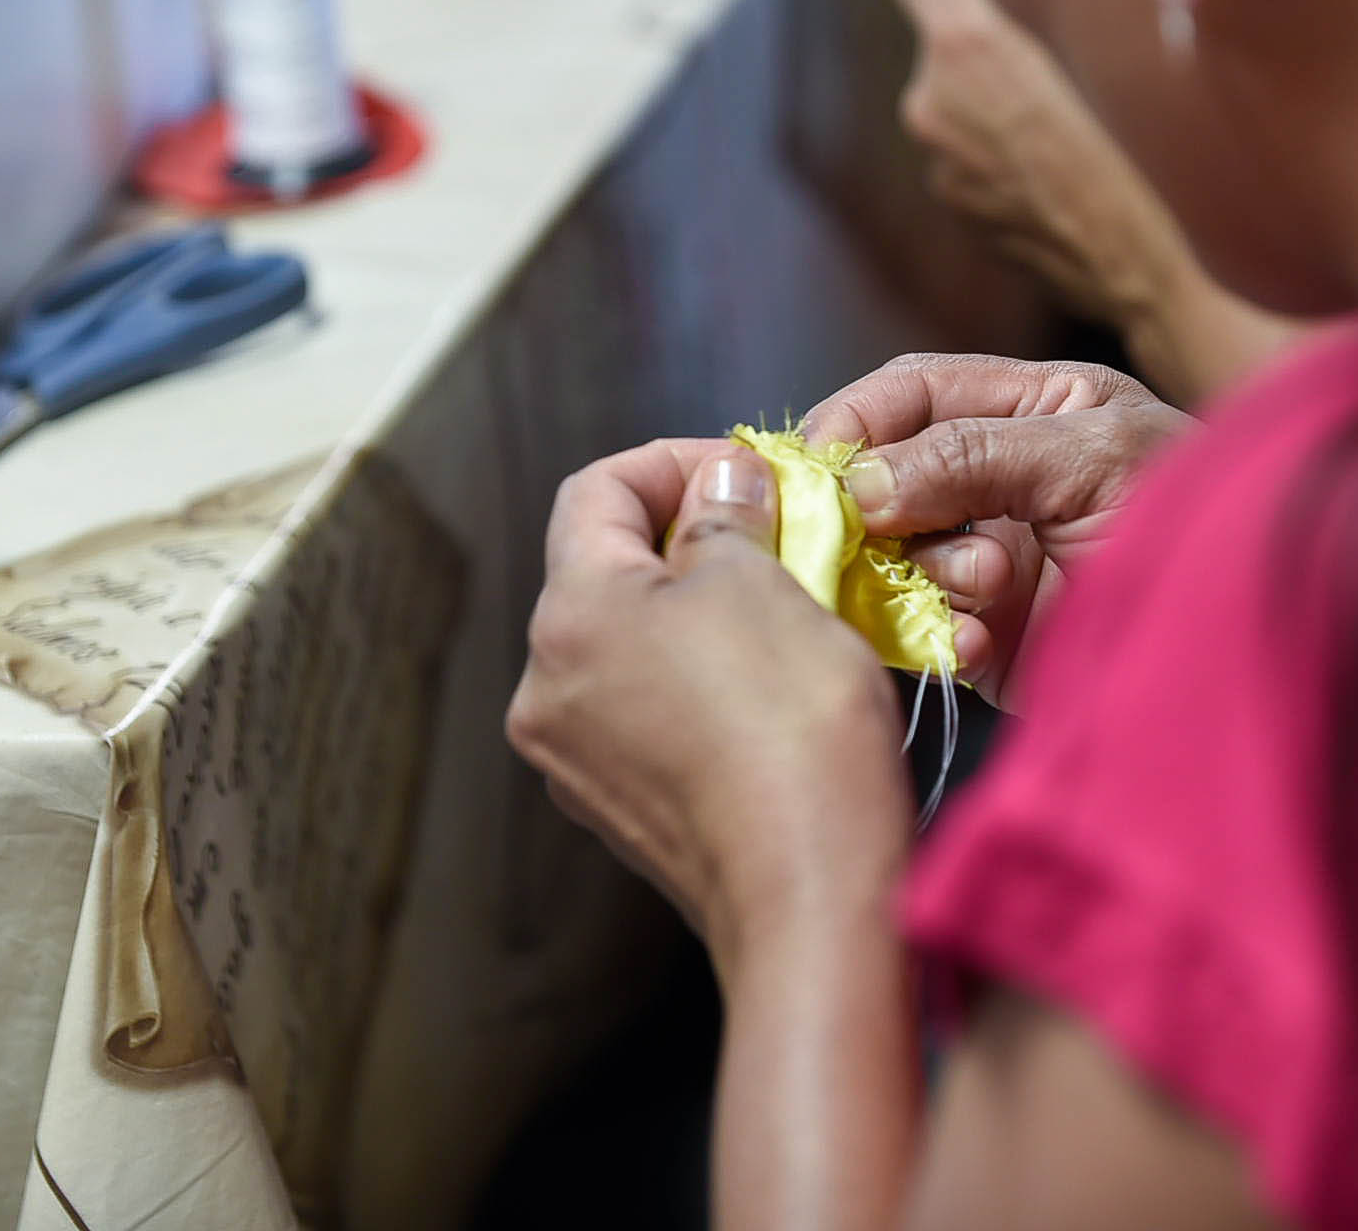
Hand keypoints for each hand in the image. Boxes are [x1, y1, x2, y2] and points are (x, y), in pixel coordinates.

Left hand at [508, 440, 913, 954]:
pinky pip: (650, 718)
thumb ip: (725, 518)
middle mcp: (546, 688)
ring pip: (631, 650)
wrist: (811, 894)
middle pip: (607, 574)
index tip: (750, 472)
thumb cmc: (790, 724)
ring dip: (701, 617)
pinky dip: (700, 687)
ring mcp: (576, 761)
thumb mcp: (764, 583)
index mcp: (568, 614)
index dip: (674, 463)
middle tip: (781, 541)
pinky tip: (770, 697)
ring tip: (787, 618)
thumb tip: (718, 481)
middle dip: (692, 543)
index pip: (595, 490)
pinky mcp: (621, 814)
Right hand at [805, 355, 1191, 706]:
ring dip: (927, 573)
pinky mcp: (990, 639)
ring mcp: (995, 561)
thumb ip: (974, 454)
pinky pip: (922, 631)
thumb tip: (859, 481)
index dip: (856, 419)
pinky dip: (937, 637)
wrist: (1254, 660)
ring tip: (991, 589)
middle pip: (888, 476)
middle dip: (876, 506)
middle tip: (869, 536)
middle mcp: (1006, 481)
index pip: (916, 393)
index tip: (816, 462)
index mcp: (1038, 410)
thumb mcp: (1094, 461)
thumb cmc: (1203, 528)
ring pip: (896, 556)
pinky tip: (978, 647)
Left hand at [885, 0, 1306, 405]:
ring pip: (964, 93)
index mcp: (967, 51)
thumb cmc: (1155, 159)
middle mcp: (931, 104)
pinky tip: (1071, 165)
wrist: (1154, 279)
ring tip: (1080, 116)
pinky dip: (1010, 144)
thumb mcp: (1115, 46)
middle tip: (1069, 45)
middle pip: (947, 28)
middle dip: (993, 29)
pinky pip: (976, 145)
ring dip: (1005, 92)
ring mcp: (939, 163)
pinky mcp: (957, 206)